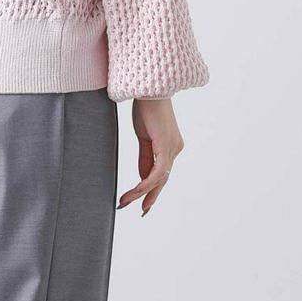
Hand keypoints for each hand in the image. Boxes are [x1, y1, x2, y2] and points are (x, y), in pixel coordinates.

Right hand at [117, 96, 184, 216]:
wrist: (150, 89)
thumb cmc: (146, 108)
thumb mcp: (143, 137)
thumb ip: (145, 157)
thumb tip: (142, 177)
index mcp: (171, 146)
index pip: (161, 172)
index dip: (151, 189)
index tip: (142, 202)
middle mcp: (176, 149)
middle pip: (163, 179)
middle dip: (150, 197)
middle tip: (141, 211)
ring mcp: (173, 149)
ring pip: (159, 179)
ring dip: (141, 193)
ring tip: (125, 202)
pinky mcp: (166, 147)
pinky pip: (156, 173)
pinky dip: (144, 184)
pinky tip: (134, 192)